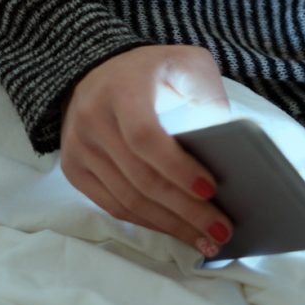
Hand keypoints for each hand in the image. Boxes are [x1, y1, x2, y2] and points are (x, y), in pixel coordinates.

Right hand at [60, 44, 233, 256]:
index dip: (178, 168)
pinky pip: (113, 205)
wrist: (100, 70)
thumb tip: (229, 146)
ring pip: (127, 199)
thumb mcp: (188, 64)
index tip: (211, 189)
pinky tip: (176, 231)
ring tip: (207, 240)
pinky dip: (148, 222)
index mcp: (123, 90)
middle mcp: (93, 120)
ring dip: (171, 225)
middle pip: (141, 178)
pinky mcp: (74, 169)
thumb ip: (208, 94)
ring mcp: (78, 148)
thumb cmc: (156, 69)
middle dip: (186, 210)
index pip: (145, 137)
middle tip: (222, 230)